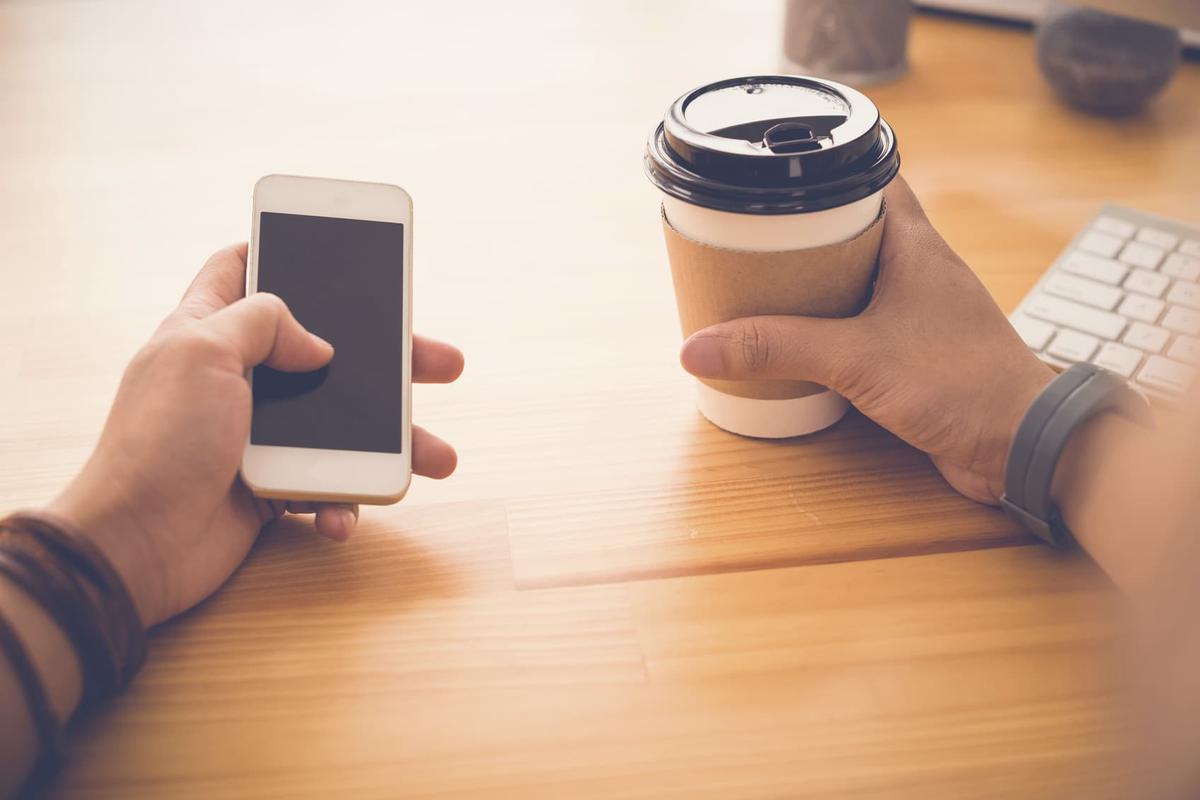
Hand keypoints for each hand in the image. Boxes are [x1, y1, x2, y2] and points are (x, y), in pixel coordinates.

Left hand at [45, 244, 463, 626]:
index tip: (337, 252)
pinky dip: (344, 500)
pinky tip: (343, 514)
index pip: (242, 270)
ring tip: (437, 456)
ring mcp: (257, 435)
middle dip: (387, 358)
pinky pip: (327, 485)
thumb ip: (261, 322)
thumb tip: (317, 343)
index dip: (283, 254)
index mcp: (208, 331)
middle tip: (440, 362)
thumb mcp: (200, 353)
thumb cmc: (157, 444)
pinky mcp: (272, 486)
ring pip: (341, 425)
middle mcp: (237, 378)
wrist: (136, 547)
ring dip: (393, 443)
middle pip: (324, 351)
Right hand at [679, 176, 1054, 504]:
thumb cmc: (961, 383)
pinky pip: (865, 324)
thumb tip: (698, 347)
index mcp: (915, 246)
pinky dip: (832, 327)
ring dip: (817, 284)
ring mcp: (922, 312)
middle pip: (856, 230)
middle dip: (805, 233)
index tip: (777, 175)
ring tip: (764, 287)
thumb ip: (777, 349)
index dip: (826, 173)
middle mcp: (921, 270)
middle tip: (754, 236)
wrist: (1023, 443)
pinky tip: (801, 343)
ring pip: (860, 280)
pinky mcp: (919, 353)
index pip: (872, 180)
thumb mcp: (855, 358)